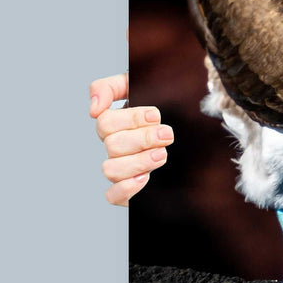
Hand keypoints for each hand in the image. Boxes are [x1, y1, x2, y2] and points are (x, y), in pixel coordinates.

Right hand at [89, 72, 173, 205]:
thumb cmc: (161, 104)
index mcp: (113, 124)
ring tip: (161, 154)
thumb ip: (111, 87)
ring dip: (138, 162)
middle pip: (112, 145)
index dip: (131, 119)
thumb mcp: (138, 86)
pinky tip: (145, 178)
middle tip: (166, 134)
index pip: (105, 122)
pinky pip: (112, 196)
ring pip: (111, 170)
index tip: (155, 115)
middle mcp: (114, 147)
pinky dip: (126, 188)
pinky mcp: (128, 190)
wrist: (188, 129)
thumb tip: (94, 108)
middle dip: (142, 139)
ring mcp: (120, 169)